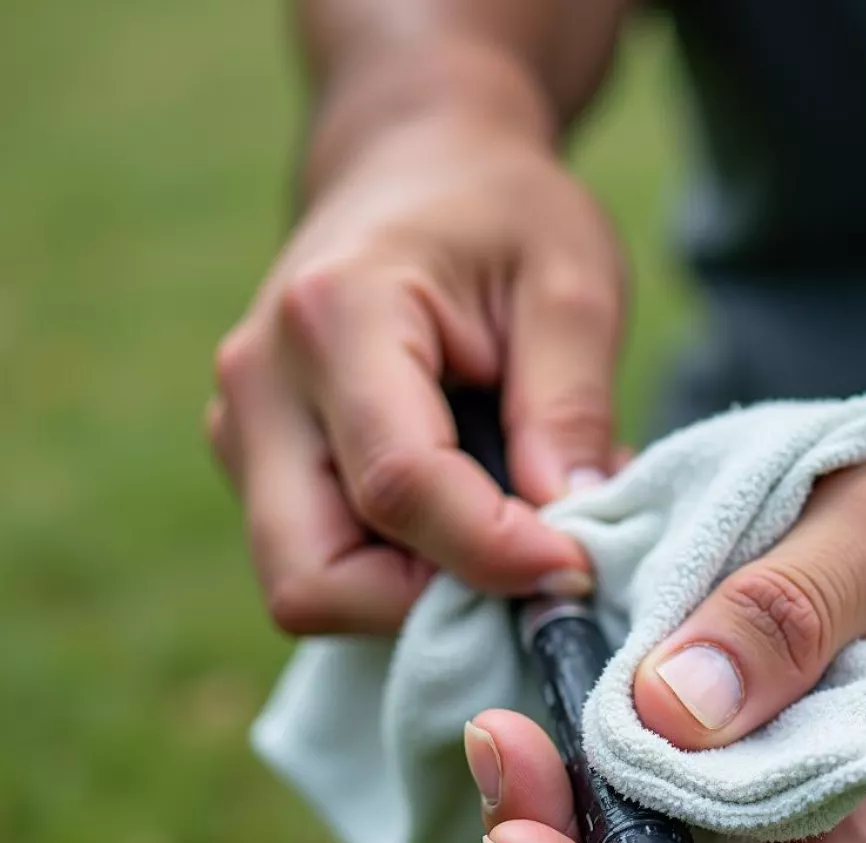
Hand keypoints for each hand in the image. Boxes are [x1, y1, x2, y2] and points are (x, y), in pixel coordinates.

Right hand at [208, 106, 624, 633]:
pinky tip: (461, 525)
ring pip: (306, 586)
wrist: (410, 166)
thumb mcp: (570, 284)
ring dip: (411, 597)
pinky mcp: (257, 462)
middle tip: (524, 569)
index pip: (401, 485)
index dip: (495, 552)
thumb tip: (565, 532)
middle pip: (313, 578)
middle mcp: (261, 385)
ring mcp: (243, 431)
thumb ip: (569, 409)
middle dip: (427, 608)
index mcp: (336, 316)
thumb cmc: (499, 214)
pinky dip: (394, 576)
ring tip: (501, 535)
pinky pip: (315, 563)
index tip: (577, 568)